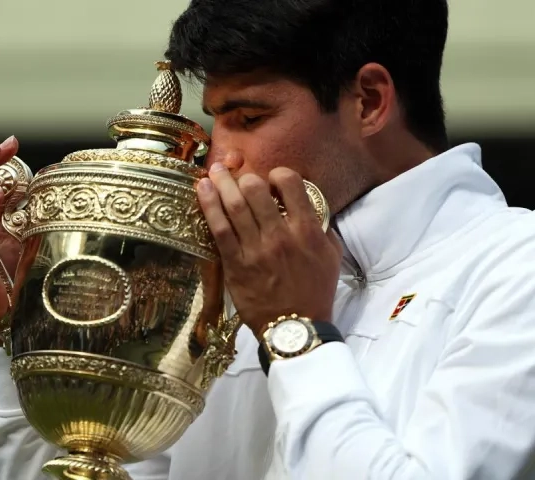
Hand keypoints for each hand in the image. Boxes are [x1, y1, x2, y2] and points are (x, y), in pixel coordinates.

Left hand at [196, 164, 342, 337]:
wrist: (295, 328)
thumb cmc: (315, 293)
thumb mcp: (331, 257)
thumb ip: (320, 228)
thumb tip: (308, 206)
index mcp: (307, 230)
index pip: (291, 184)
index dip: (279, 174)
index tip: (273, 180)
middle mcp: (280, 235)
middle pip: (256, 190)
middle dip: (245, 176)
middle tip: (238, 176)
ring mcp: (256, 250)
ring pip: (235, 206)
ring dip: (222, 183)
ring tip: (214, 171)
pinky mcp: (235, 265)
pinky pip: (219, 229)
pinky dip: (209, 206)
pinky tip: (203, 190)